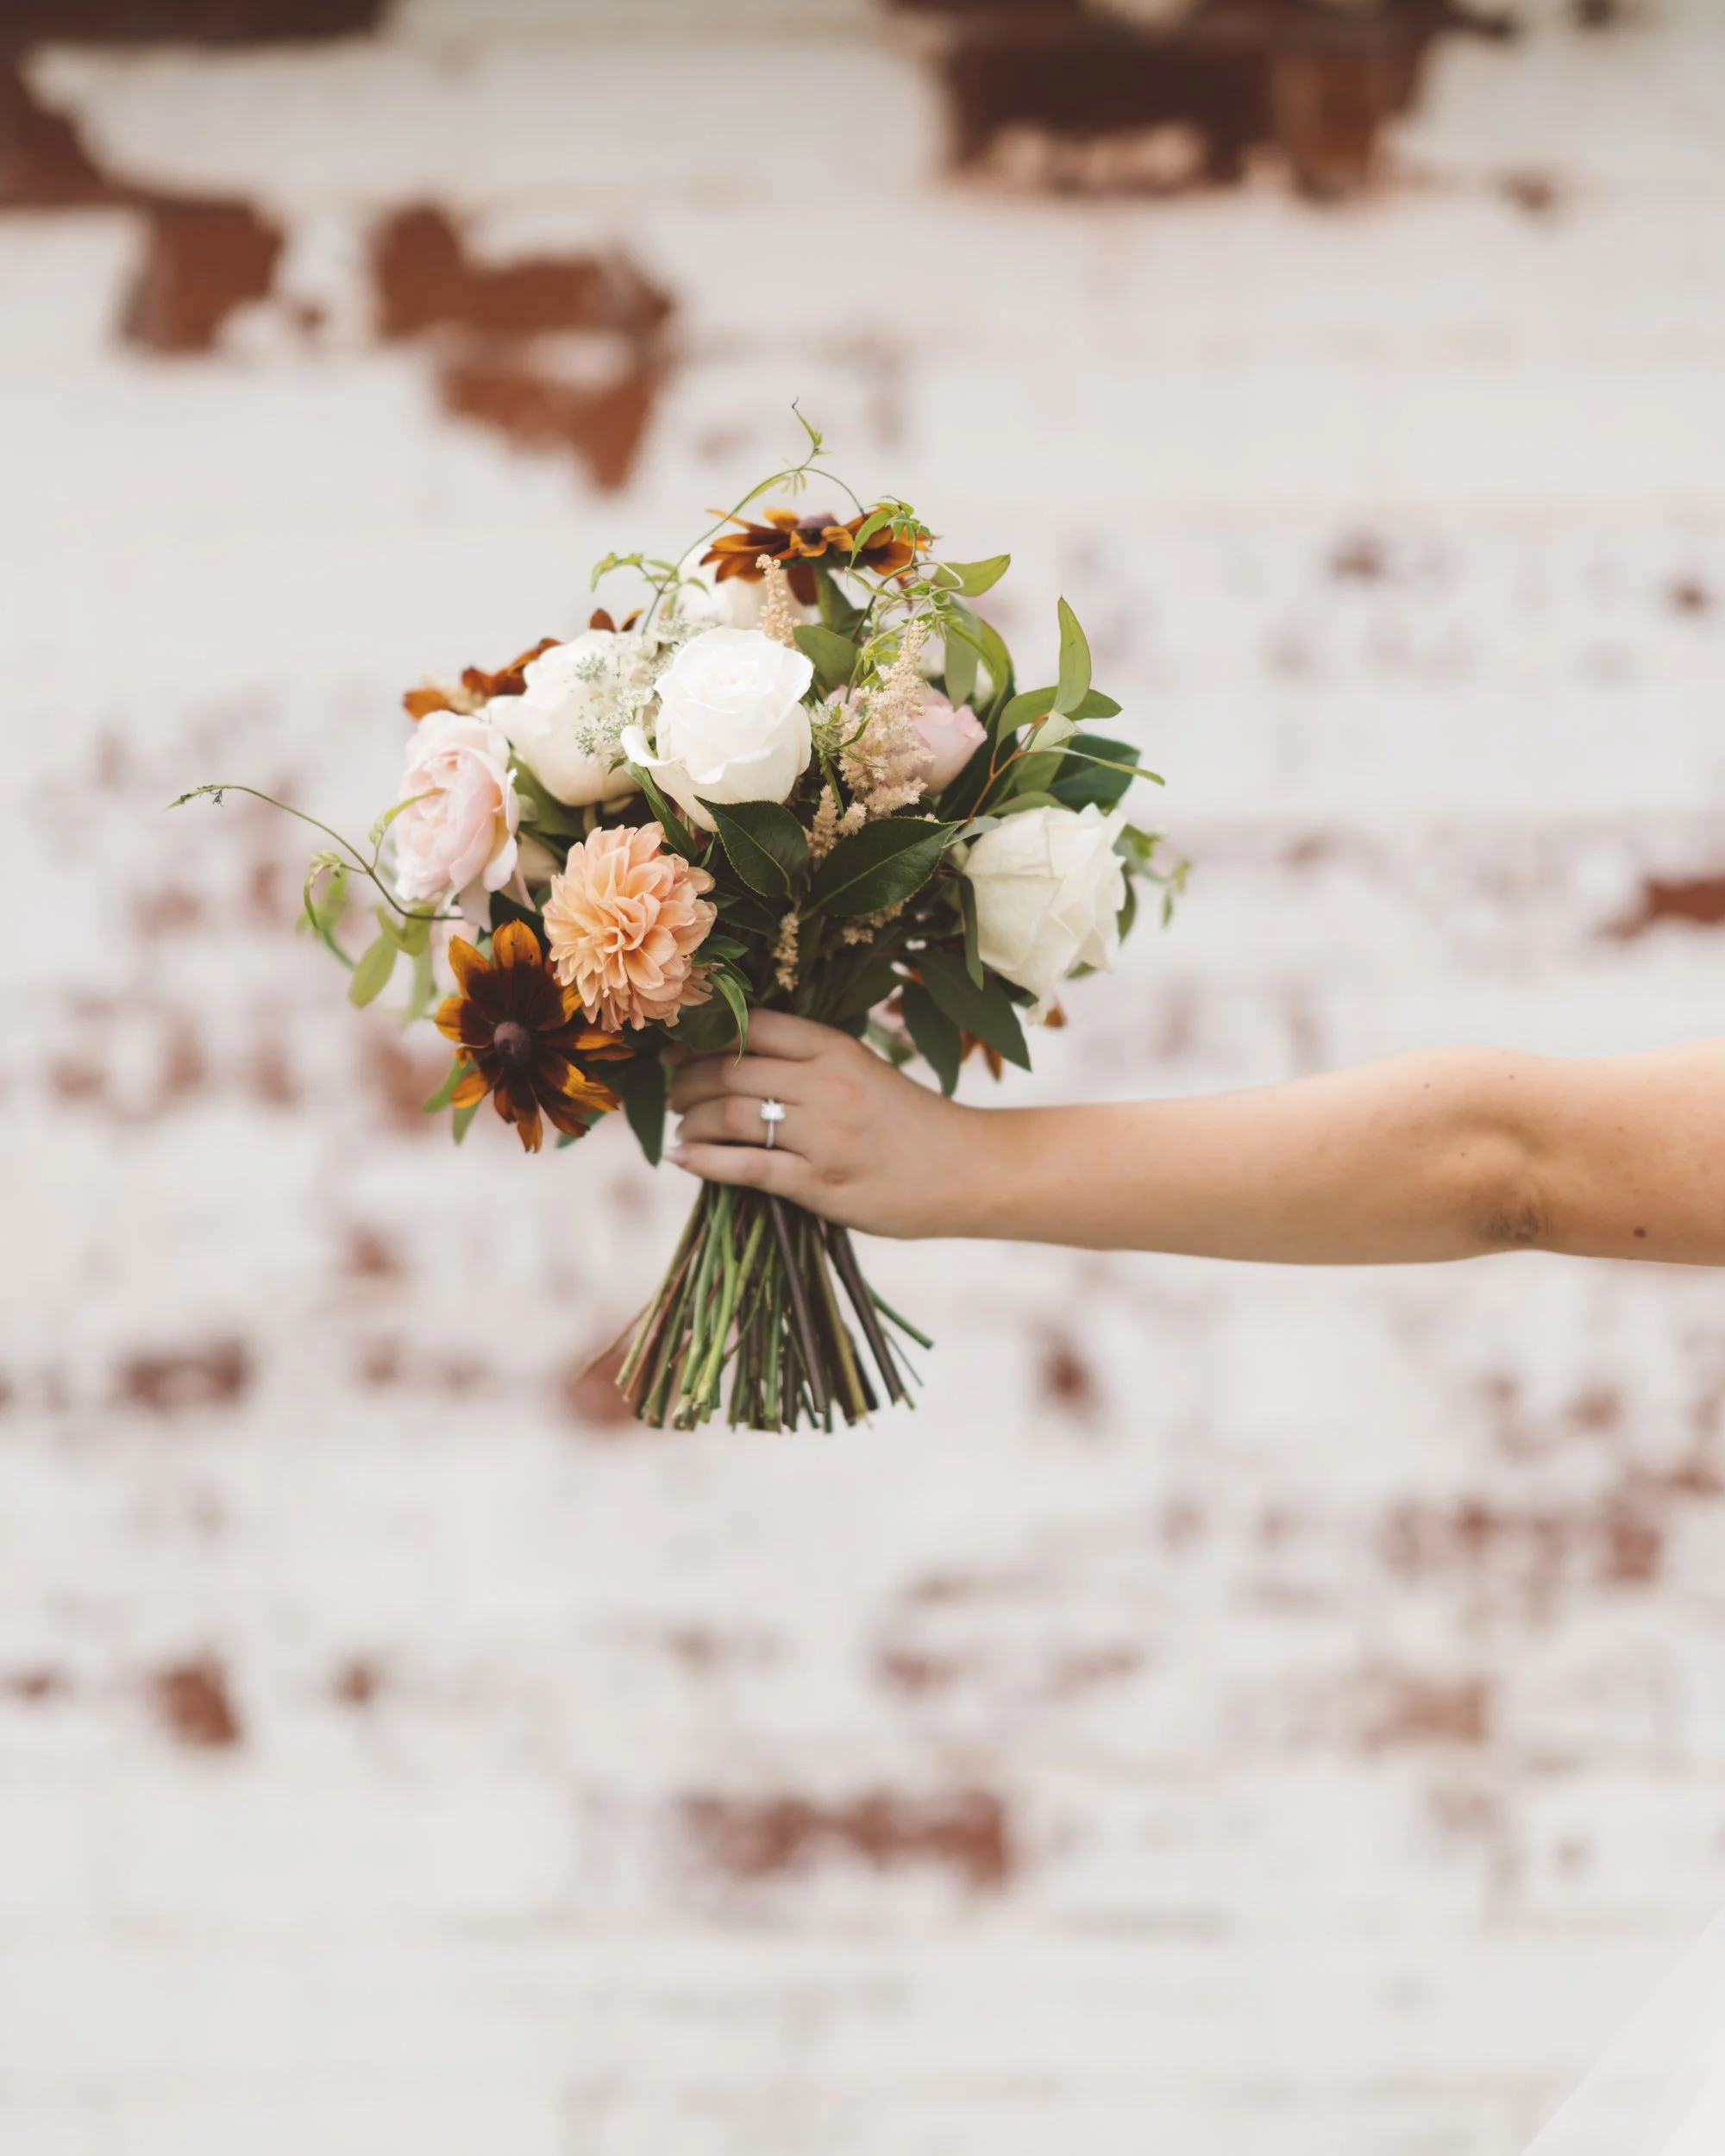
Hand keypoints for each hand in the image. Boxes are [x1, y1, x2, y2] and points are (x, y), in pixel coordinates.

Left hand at [666, 1011, 982, 1238]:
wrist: (968, 1172)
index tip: (675, 1046)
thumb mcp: (865, 1070)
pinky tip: (684, 1158)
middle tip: (671, 1090)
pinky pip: (745, 1167)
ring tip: (680, 1124)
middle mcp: (827, 1085)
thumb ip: (809, 1062)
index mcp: (837, 1048)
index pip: (752, 1025)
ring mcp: (823, 1136)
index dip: (702, 1035)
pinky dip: (704, 1161)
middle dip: (684, 1080)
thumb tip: (733, 1058)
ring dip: (689, 1119)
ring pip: (728, 1116)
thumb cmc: (912, 1122)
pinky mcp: (821, 1185)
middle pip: (729, 1070)